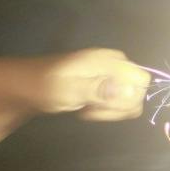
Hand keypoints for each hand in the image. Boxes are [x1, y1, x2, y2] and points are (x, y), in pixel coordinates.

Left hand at [33, 48, 150, 121]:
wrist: (28, 88)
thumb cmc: (45, 87)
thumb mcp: (69, 90)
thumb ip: (98, 89)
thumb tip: (129, 92)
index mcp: (108, 59)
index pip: (141, 80)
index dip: (127, 97)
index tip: (102, 104)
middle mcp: (114, 64)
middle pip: (138, 91)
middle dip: (118, 106)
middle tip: (91, 108)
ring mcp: (110, 75)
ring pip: (130, 100)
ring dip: (111, 110)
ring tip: (87, 108)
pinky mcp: (105, 86)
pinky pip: (119, 103)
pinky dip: (106, 110)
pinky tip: (87, 109)